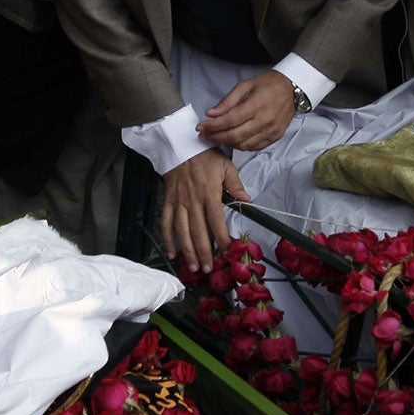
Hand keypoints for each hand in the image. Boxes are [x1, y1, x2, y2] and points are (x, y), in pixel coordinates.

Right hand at [162, 149, 249, 274]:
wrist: (180, 146)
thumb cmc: (205, 156)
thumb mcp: (226, 166)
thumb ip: (235, 184)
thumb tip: (247, 199)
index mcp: (209, 193)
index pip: (216, 220)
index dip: (222, 237)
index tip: (227, 251)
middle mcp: (193, 201)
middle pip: (198, 231)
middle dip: (203, 252)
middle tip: (208, 268)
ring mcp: (178, 202)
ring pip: (182, 231)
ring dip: (187, 250)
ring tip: (193, 267)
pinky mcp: (167, 201)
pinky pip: (166, 222)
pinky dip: (167, 239)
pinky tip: (172, 253)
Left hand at [198, 71, 297, 150]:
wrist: (292, 89)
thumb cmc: (268, 84)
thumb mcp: (245, 85)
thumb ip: (227, 101)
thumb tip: (211, 113)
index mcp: (256, 105)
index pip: (230, 120)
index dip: (213, 126)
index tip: (201, 127)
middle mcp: (265, 120)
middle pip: (235, 136)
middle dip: (216, 137)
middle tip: (204, 135)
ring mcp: (271, 131)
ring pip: (244, 145)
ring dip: (227, 143)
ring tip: (216, 137)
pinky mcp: (275, 137)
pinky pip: (254, 147)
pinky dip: (240, 146)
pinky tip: (232, 140)